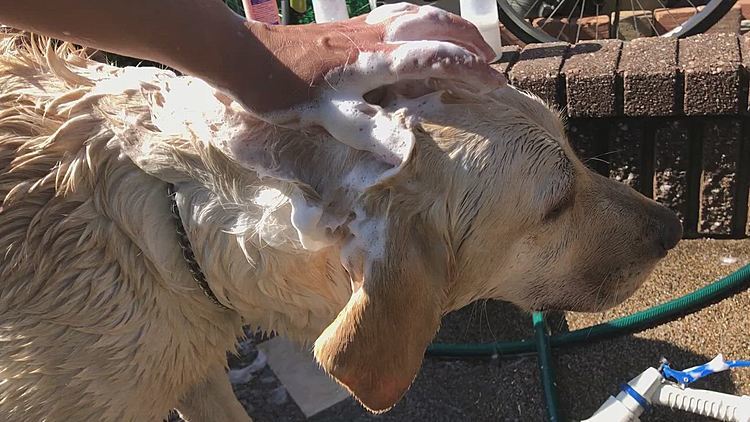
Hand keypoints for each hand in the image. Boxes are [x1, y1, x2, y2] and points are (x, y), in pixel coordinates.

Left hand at [226, 3, 505, 114]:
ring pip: (422, 14)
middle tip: (494, 68)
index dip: (471, 70)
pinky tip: (428, 26)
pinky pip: (401, 11)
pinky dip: (426, 16)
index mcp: (375, 63)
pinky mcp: (355, 24)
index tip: (497, 84)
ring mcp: (366, 26)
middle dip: (472, 45)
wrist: (246, 58)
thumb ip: (368, 131)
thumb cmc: (284, 93)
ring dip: (454, 27)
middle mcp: (377, 38)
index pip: (437, 59)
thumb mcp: (326, 120)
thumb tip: (407, 151)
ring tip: (474, 43)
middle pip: (438, 27)